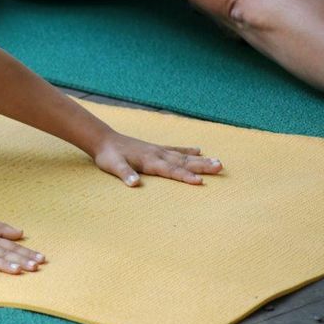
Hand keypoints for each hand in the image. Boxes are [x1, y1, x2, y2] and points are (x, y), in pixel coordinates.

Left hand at [92, 133, 221, 186]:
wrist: (103, 139)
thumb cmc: (108, 156)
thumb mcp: (113, 166)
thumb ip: (125, 174)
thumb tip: (135, 184)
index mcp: (149, 161)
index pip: (171, 171)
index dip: (185, 177)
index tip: (200, 182)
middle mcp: (157, 154)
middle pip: (183, 162)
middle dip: (202, 166)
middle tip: (220, 167)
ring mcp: (158, 150)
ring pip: (183, 156)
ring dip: (200, 159)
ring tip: (218, 161)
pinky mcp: (155, 148)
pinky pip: (175, 149)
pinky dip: (187, 150)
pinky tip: (198, 149)